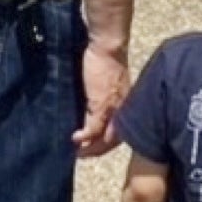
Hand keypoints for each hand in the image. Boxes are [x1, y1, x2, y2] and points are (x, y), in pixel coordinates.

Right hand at [74, 38, 131, 154]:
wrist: (108, 46)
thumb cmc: (106, 58)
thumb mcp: (108, 82)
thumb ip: (105, 95)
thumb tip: (93, 103)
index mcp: (126, 104)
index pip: (119, 130)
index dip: (107, 141)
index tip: (94, 146)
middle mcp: (123, 110)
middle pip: (113, 139)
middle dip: (98, 150)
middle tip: (83, 155)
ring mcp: (113, 110)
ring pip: (104, 138)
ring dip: (90, 148)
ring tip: (77, 153)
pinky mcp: (102, 105)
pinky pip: (93, 129)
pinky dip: (84, 137)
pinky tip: (75, 139)